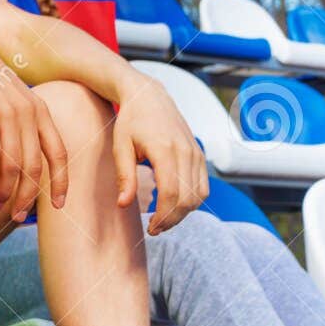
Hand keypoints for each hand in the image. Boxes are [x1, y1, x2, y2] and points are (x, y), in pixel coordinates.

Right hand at [0, 27, 68, 222]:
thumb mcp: (10, 98)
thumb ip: (22, 122)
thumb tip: (23, 158)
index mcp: (40, 110)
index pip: (58, 153)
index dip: (61, 182)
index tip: (58, 205)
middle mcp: (29, 112)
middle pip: (35, 166)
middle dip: (27, 195)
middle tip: (17, 215)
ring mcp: (8, 112)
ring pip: (13, 163)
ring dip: (6, 190)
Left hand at [111, 71, 206, 234]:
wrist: (149, 96)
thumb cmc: (130, 121)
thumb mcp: (120, 147)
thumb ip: (124, 177)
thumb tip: (124, 205)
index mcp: (164, 150)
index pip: (171, 194)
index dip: (162, 216)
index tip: (149, 228)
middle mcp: (186, 151)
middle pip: (187, 199)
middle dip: (172, 220)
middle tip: (154, 229)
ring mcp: (196, 152)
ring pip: (199, 195)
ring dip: (183, 213)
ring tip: (163, 220)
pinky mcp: (199, 154)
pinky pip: (203, 186)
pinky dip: (192, 201)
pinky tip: (174, 205)